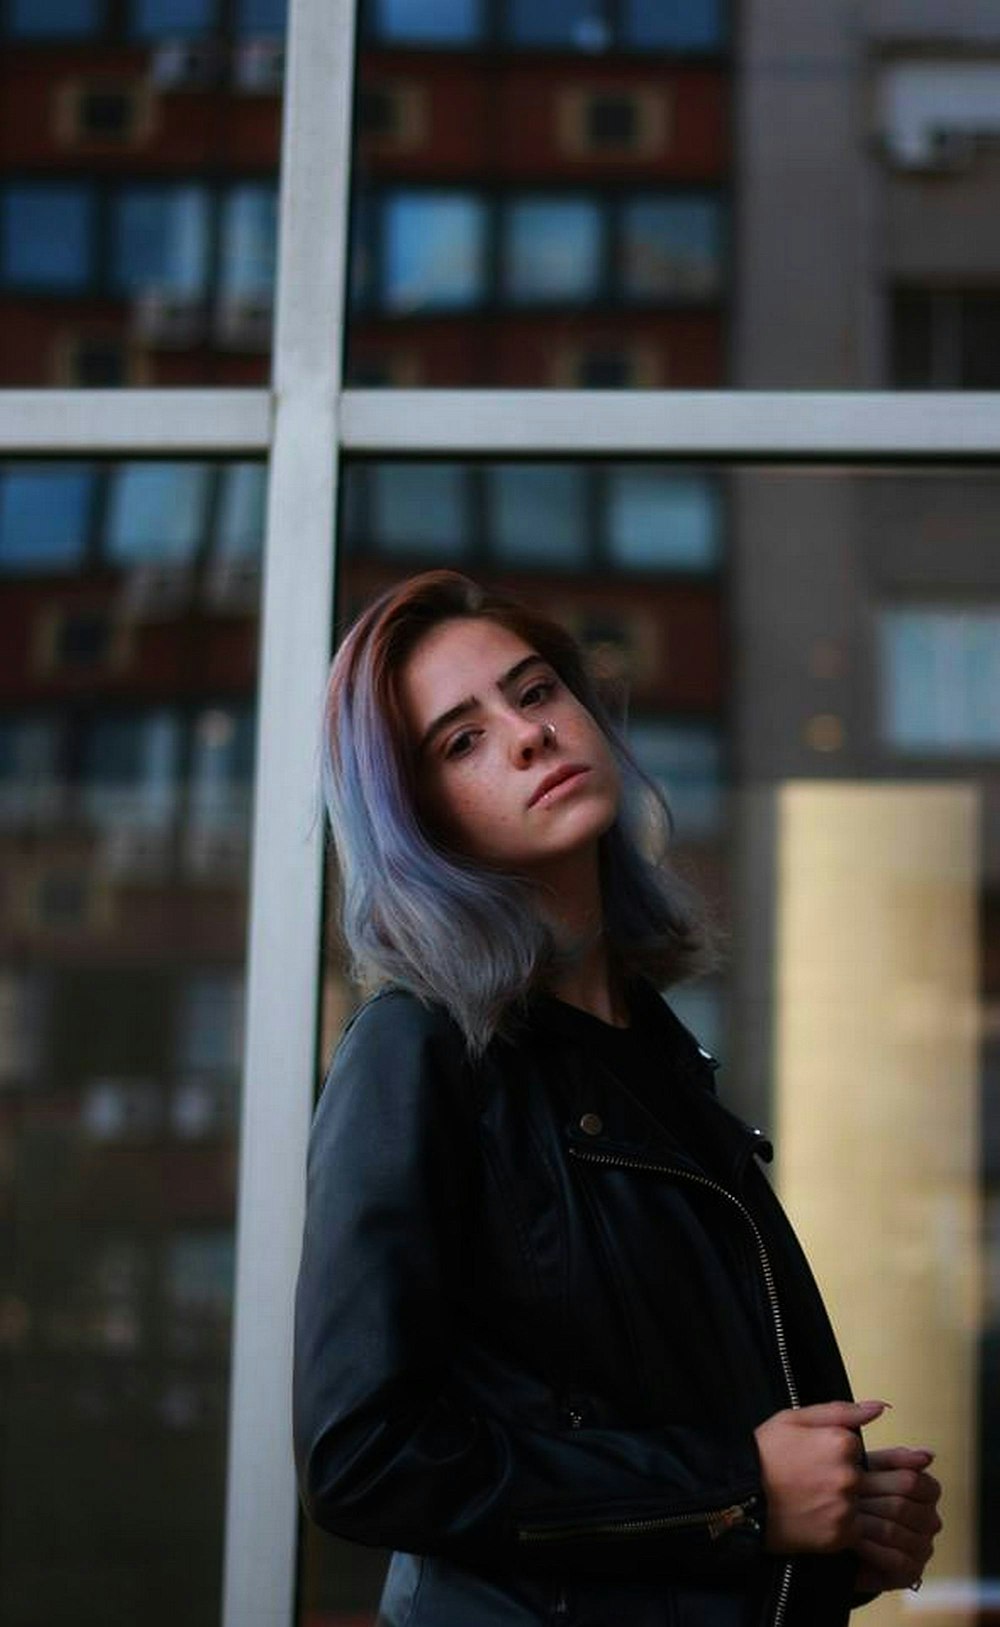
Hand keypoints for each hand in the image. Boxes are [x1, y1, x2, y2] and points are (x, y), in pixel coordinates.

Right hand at [754, 1400, 885, 1553]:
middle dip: (841, 1478)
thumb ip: (840, 1411)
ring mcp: (846, 1508)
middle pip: (861, 1475)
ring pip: (860, 1503)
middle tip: (812, 1481)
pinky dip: (839, 1524)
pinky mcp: (841, 1536)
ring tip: (813, 1500)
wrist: (740, 1498)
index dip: (835, 1452)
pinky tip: (814, 1516)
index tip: (813, 1458)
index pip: (856, 1448)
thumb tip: (879, 1407)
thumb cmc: (764, 1455)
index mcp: (841, 1443)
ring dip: (842, 1502)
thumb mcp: (794, 1419)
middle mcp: (848, 1476)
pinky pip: (855, 1530)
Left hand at [853, 1446, 941, 1592]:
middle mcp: (930, 1520)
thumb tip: (928, 1455)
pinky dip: (872, 1549)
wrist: (837, 1535)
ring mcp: (924, 1547)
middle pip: (902, 1505)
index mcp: (926, 1490)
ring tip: (841, 1518)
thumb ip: (893, 1459)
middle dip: (869, 1501)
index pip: (916, 1481)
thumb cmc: (853, 1496)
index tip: (854, 1475)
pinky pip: (896, 1559)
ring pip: (897, 1532)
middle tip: (842, 1498)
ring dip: (865, 1525)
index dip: (884, 1479)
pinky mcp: (912, 1572)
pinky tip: (853, 1541)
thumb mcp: (868, 1470)